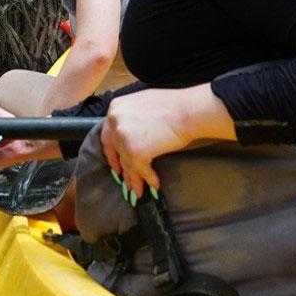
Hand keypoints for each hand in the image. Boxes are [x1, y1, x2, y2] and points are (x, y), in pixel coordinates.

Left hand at [99, 84, 234, 196]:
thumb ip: (132, 118)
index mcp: (116, 108)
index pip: (108, 135)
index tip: (115, 164)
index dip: (112, 153)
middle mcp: (115, 122)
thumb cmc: (174, 106)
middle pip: (118, 151)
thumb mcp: (143, 104)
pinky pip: (141, 170)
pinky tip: (154, 184)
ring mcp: (124, 138)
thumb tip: (132, 134)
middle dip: (123, 169)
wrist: (188, 111)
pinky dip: (148, 179)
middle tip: (126, 181)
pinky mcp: (136, 153)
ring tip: (138, 191)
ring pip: (128, 164)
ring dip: (135, 179)